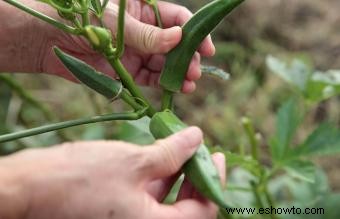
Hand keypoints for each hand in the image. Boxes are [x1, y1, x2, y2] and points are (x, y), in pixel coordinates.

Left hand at [0, 0, 214, 92]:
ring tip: (190, 84)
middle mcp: (145, 31)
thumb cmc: (82, 18)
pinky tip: (177, 89)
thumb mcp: (116, 21)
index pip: (177, 18)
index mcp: (144, 9)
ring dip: (180, 74)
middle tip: (195, 72)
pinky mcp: (130, 71)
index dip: (194, 33)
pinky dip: (164, 84)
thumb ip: (147, 33)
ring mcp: (139, 51)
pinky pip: (152, 78)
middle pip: (176, 44)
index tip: (206, 48)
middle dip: (188, 58)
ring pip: (166, 63)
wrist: (50, 40)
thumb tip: (178, 39)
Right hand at [0, 127, 225, 218]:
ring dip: (179, 175)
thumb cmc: (81, 178)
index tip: (216, 156)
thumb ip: (171, 153)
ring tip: (183, 148)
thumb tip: (197, 138)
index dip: (213, 182)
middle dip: (197, 178)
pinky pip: (149, 198)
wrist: (31, 188)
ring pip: (168, 202)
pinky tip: (160, 155)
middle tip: (201, 151)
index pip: (202, 212)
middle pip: (187, 209)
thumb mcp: (133, 161)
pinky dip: (160, 177)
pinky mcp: (120, 212)